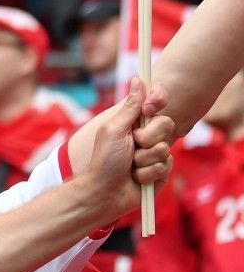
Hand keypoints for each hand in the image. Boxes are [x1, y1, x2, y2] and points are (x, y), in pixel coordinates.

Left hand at [76, 77, 174, 222]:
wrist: (104, 193)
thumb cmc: (104, 160)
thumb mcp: (113, 130)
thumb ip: (129, 107)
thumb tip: (138, 79)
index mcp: (135, 123)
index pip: (157, 103)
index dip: (158, 100)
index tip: (150, 107)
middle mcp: (148, 136)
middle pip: (166, 124)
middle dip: (147, 137)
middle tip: (133, 145)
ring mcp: (156, 154)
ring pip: (165, 148)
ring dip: (144, 159)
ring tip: (130, 166)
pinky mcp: (162, 171)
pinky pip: (166, 166)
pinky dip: (148, 173)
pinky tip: (137, 178)